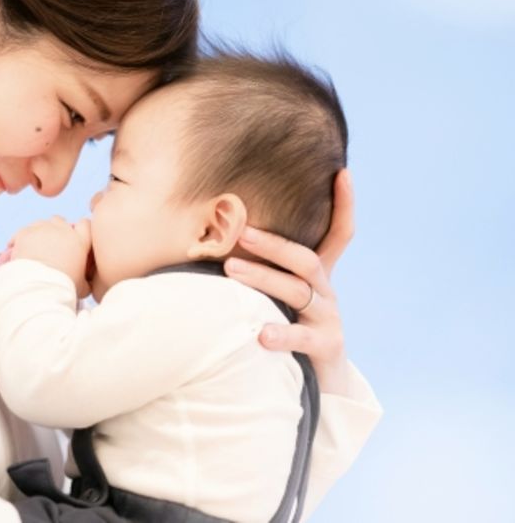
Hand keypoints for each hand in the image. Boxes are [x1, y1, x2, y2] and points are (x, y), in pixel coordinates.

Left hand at [11, 217, 92, 297]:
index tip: (74, 238)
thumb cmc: (63, 287)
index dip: (80, 229)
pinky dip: (21, 239)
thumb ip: (85, 281)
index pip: (85, 224)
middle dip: (56, 230)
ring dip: (39, 232)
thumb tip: (87, 285)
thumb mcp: (82, 287)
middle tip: (51, 245)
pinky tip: (19, 249)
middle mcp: (62, 230)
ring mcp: (43, 229)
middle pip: (60, 221)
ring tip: (34, 247)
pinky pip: (23, 231)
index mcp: (79, 241)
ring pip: (41, 223)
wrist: (39, 286)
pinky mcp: (25, 233)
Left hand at [223, 170, 354, 395]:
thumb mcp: (280, 298)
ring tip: (231, 269)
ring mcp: (328, 320)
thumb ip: (260, 271)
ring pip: (297, 292)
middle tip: (241, 231)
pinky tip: (259, 334)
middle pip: (305, 260)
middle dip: (273, 243)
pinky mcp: (327, 348)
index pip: (340, 234)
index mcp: (317, 277)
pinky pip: (302, 338)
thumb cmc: (287, 331)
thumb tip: (215, 242)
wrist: (321, 387)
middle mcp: (326, 293)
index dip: (344, 204)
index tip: (342, 171)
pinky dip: (280, 334)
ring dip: (263, 278)